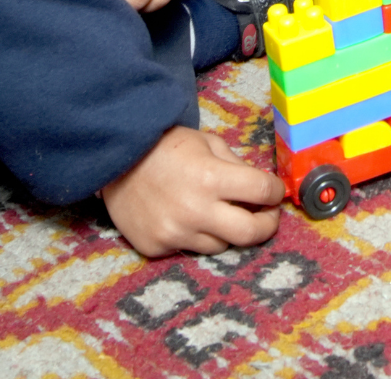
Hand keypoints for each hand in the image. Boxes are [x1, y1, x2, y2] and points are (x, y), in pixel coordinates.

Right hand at [102, 125, 285, 255]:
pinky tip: (186, 218)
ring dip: (227, 231)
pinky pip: (189, 249)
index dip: (276, 191)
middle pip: (250, 234)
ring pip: (221, 245)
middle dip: (267, 225)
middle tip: (267, 217)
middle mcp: (195, 211)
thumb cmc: (164, 147)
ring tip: (220, 213)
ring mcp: (175, 233)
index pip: (263, 192)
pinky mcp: (156, 248)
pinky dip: (195, 236)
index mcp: (211, 177)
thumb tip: (261, 188)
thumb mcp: (206, 142)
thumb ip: (235, 165)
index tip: (275, 191)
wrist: (114, 161)